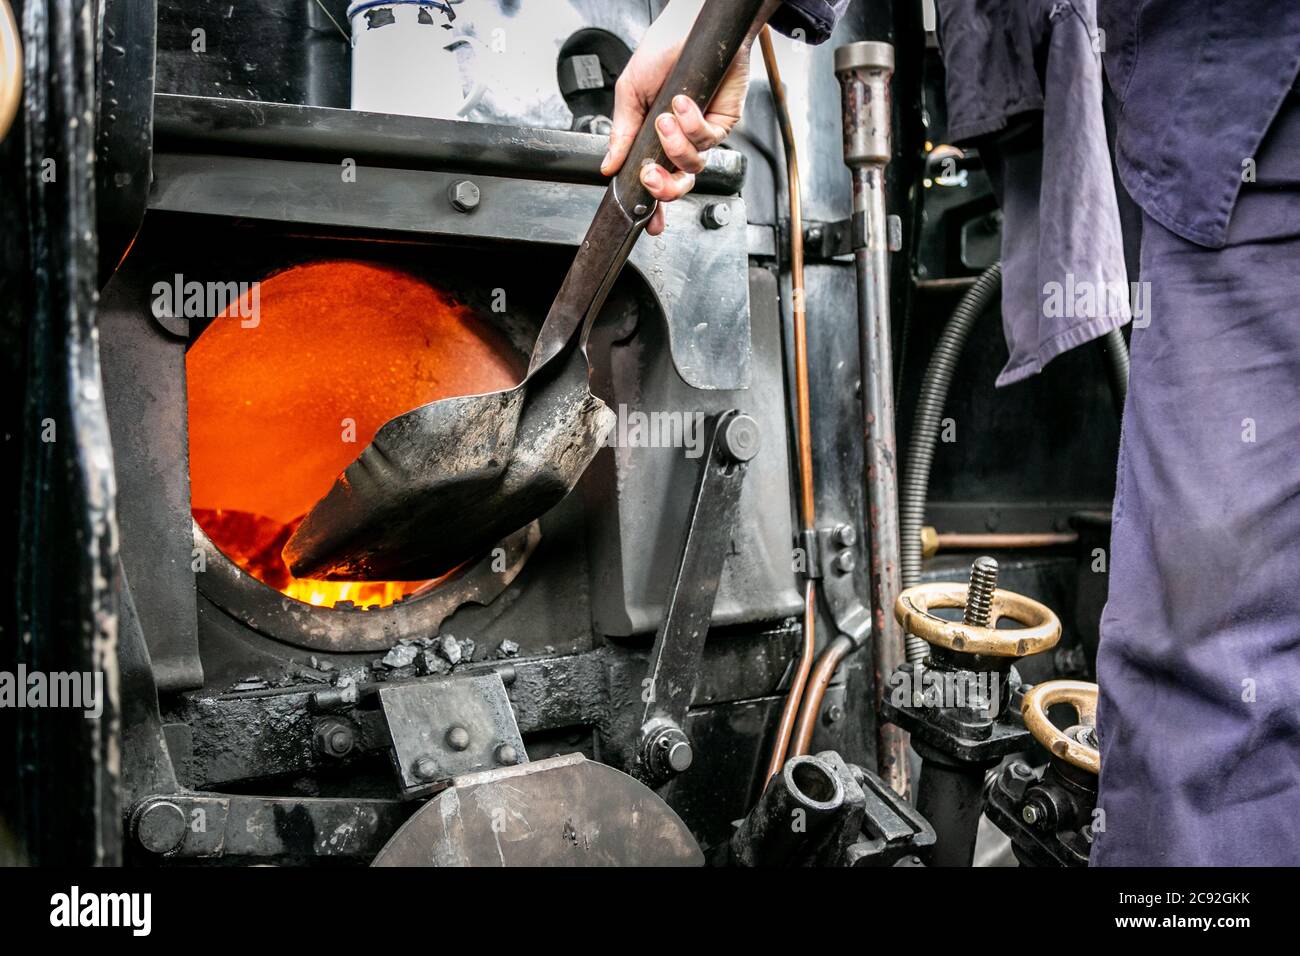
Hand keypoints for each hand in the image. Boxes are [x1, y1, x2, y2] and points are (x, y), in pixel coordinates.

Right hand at [600, 0, 754, 235]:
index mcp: (654, 139)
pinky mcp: (722, 122)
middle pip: (678, 184)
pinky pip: (708, 139)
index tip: (647, 221)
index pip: (654, 178)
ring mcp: (702, 133)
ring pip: (693, 165)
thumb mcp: (629, 93)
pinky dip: (692, 124)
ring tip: (665, 119)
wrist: (690, 26)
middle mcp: (679, 140)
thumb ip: (620, 133)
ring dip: (676, 146)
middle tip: (651, 174)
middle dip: (664, 187)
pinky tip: (683, 104)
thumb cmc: (662, 51)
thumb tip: (608, 166)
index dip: (652, 203)